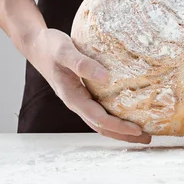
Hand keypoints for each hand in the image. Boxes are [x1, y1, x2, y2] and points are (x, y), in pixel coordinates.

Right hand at [0, 0, 150, 143]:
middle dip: (123, 135)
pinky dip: (113, 115)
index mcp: (72, 97)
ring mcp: (78, 99)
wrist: (36, 45)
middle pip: (101, 126)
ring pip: (100, 120)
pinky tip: (126, 111)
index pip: (99, 118)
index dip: (118, 126)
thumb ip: (82, 64)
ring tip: (141, 132)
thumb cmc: (50, 47)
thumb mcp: (65, 52)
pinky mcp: (81, 92)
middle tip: (147, 138)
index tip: (138, 129)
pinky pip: (99, 109)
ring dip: (119, 129)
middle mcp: (76, 102)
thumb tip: (105, 76)